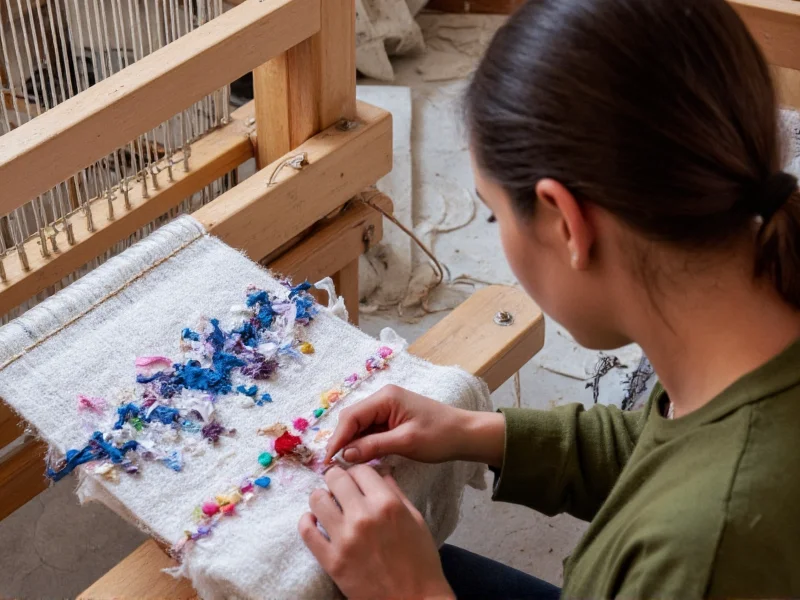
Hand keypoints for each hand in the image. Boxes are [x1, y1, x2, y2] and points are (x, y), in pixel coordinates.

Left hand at [300, 465, 453, 599]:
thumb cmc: (420, 561)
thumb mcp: (416, 520)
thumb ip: (396, 493)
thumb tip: (381, 473)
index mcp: (387, 504)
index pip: (361, 470)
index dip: (358, 472)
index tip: (356, 478)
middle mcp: (363, 516)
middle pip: (335, 478)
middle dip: (337, 478)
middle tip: (339, 486)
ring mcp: (345, 538)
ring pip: (317, 499)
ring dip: (322, 497)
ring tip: (328, 503)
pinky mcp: (332, 560)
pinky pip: (307, 531)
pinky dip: (307, 521)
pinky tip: (314, 520)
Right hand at [325, 385, 505, 467]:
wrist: (464, 434)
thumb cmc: (440, 435)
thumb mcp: (406, 442)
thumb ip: (374, 446)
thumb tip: (345, 454)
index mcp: (386, 397)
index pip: (351, 416)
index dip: (337, 438)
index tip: (328, 460)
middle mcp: (383, 398)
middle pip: (352, 419)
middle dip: (341, 440)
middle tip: (333, 466)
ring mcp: (386, 409)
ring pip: (359, 426)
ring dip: (351, 443)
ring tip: (343, 465)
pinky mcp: (391, 419)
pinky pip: (369, 431)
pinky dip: (363, 444)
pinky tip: (359, 459)